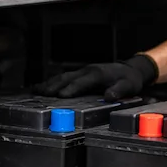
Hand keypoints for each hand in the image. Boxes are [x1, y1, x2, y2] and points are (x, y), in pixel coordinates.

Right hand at [34, 54, 158, 100]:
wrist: (130, 69)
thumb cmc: (129, 79)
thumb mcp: (128, 86)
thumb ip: (119, 91)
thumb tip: (109, 96)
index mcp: (97, 74)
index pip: (81, 82)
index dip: (71, 89)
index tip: (60, 95)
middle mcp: (87, 70)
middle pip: (67, 78)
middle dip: (53, 86)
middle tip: (41, 94)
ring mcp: (83, 71)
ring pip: (62, 76)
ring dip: (49, 83)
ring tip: (36, 91)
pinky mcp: (81, 74)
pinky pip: (64, 77)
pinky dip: (52, 82)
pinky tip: (42, 87)